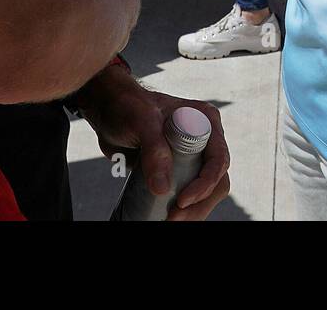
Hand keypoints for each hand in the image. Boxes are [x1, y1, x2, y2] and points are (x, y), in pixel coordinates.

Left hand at [74, 63, 229, 220]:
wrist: (108, 110)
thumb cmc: (126, 106)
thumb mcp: (141, 122)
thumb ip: (154, 150)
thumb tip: (163, 189)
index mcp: (205, 121)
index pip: (218, 159)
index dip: (205, 184)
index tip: (182, 200)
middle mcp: (204, 139)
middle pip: (216, 180)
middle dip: (199, 204)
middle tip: (174, 218)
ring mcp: (193, 156)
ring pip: (206, 192)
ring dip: (193, 212)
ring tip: (170, 220)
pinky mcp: (179, 169)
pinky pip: (190, 194)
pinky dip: (185, 210)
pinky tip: (169, 217)